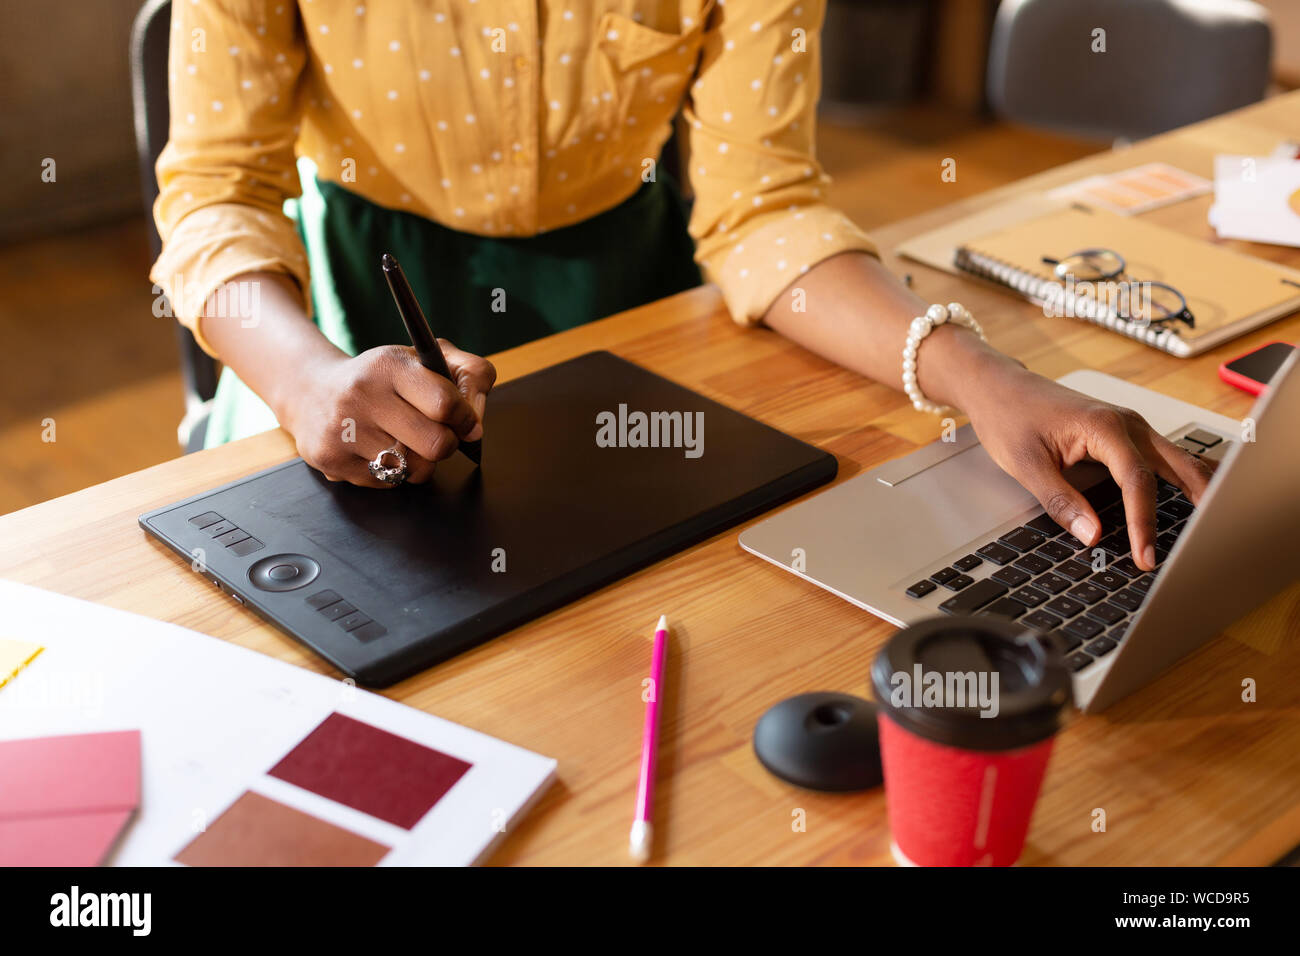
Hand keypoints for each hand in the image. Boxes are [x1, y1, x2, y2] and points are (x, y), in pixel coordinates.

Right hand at [280, 341, 495, 486]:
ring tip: (406, 441)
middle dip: (447, 444)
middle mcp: (362, 395)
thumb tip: (476, 423)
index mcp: (389, 365)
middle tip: (438, 435)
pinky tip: (378, 449)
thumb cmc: (382, 378)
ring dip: (421, 461)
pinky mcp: (332, 460)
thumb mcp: (424, 358)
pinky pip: (388, 483)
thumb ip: (470, 374)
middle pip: (436, 444)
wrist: (312, 391)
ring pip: (415, 469)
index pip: (445, 404)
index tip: (466, 422)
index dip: (466, 418)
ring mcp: (344, 430)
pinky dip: (393, 472)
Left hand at [962, 360, 1215, 571]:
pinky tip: (1192, 501)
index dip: (1144, 522)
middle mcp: (1127, 423)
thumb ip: (1060, 501)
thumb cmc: (1010, 417)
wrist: (1001, 388)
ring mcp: (1131, 427)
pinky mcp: (1126, 435)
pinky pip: (1163, 459)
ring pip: (1177, 460)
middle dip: (1200, 503)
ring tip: (1212, 527)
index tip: (1145, 556)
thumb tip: (1092, 534)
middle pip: (1178, 466)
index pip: (1138, 481)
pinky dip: (1181, 480)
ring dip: (1198, 490)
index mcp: (1105, 426)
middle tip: (1205, 544)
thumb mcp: (1026, 464)